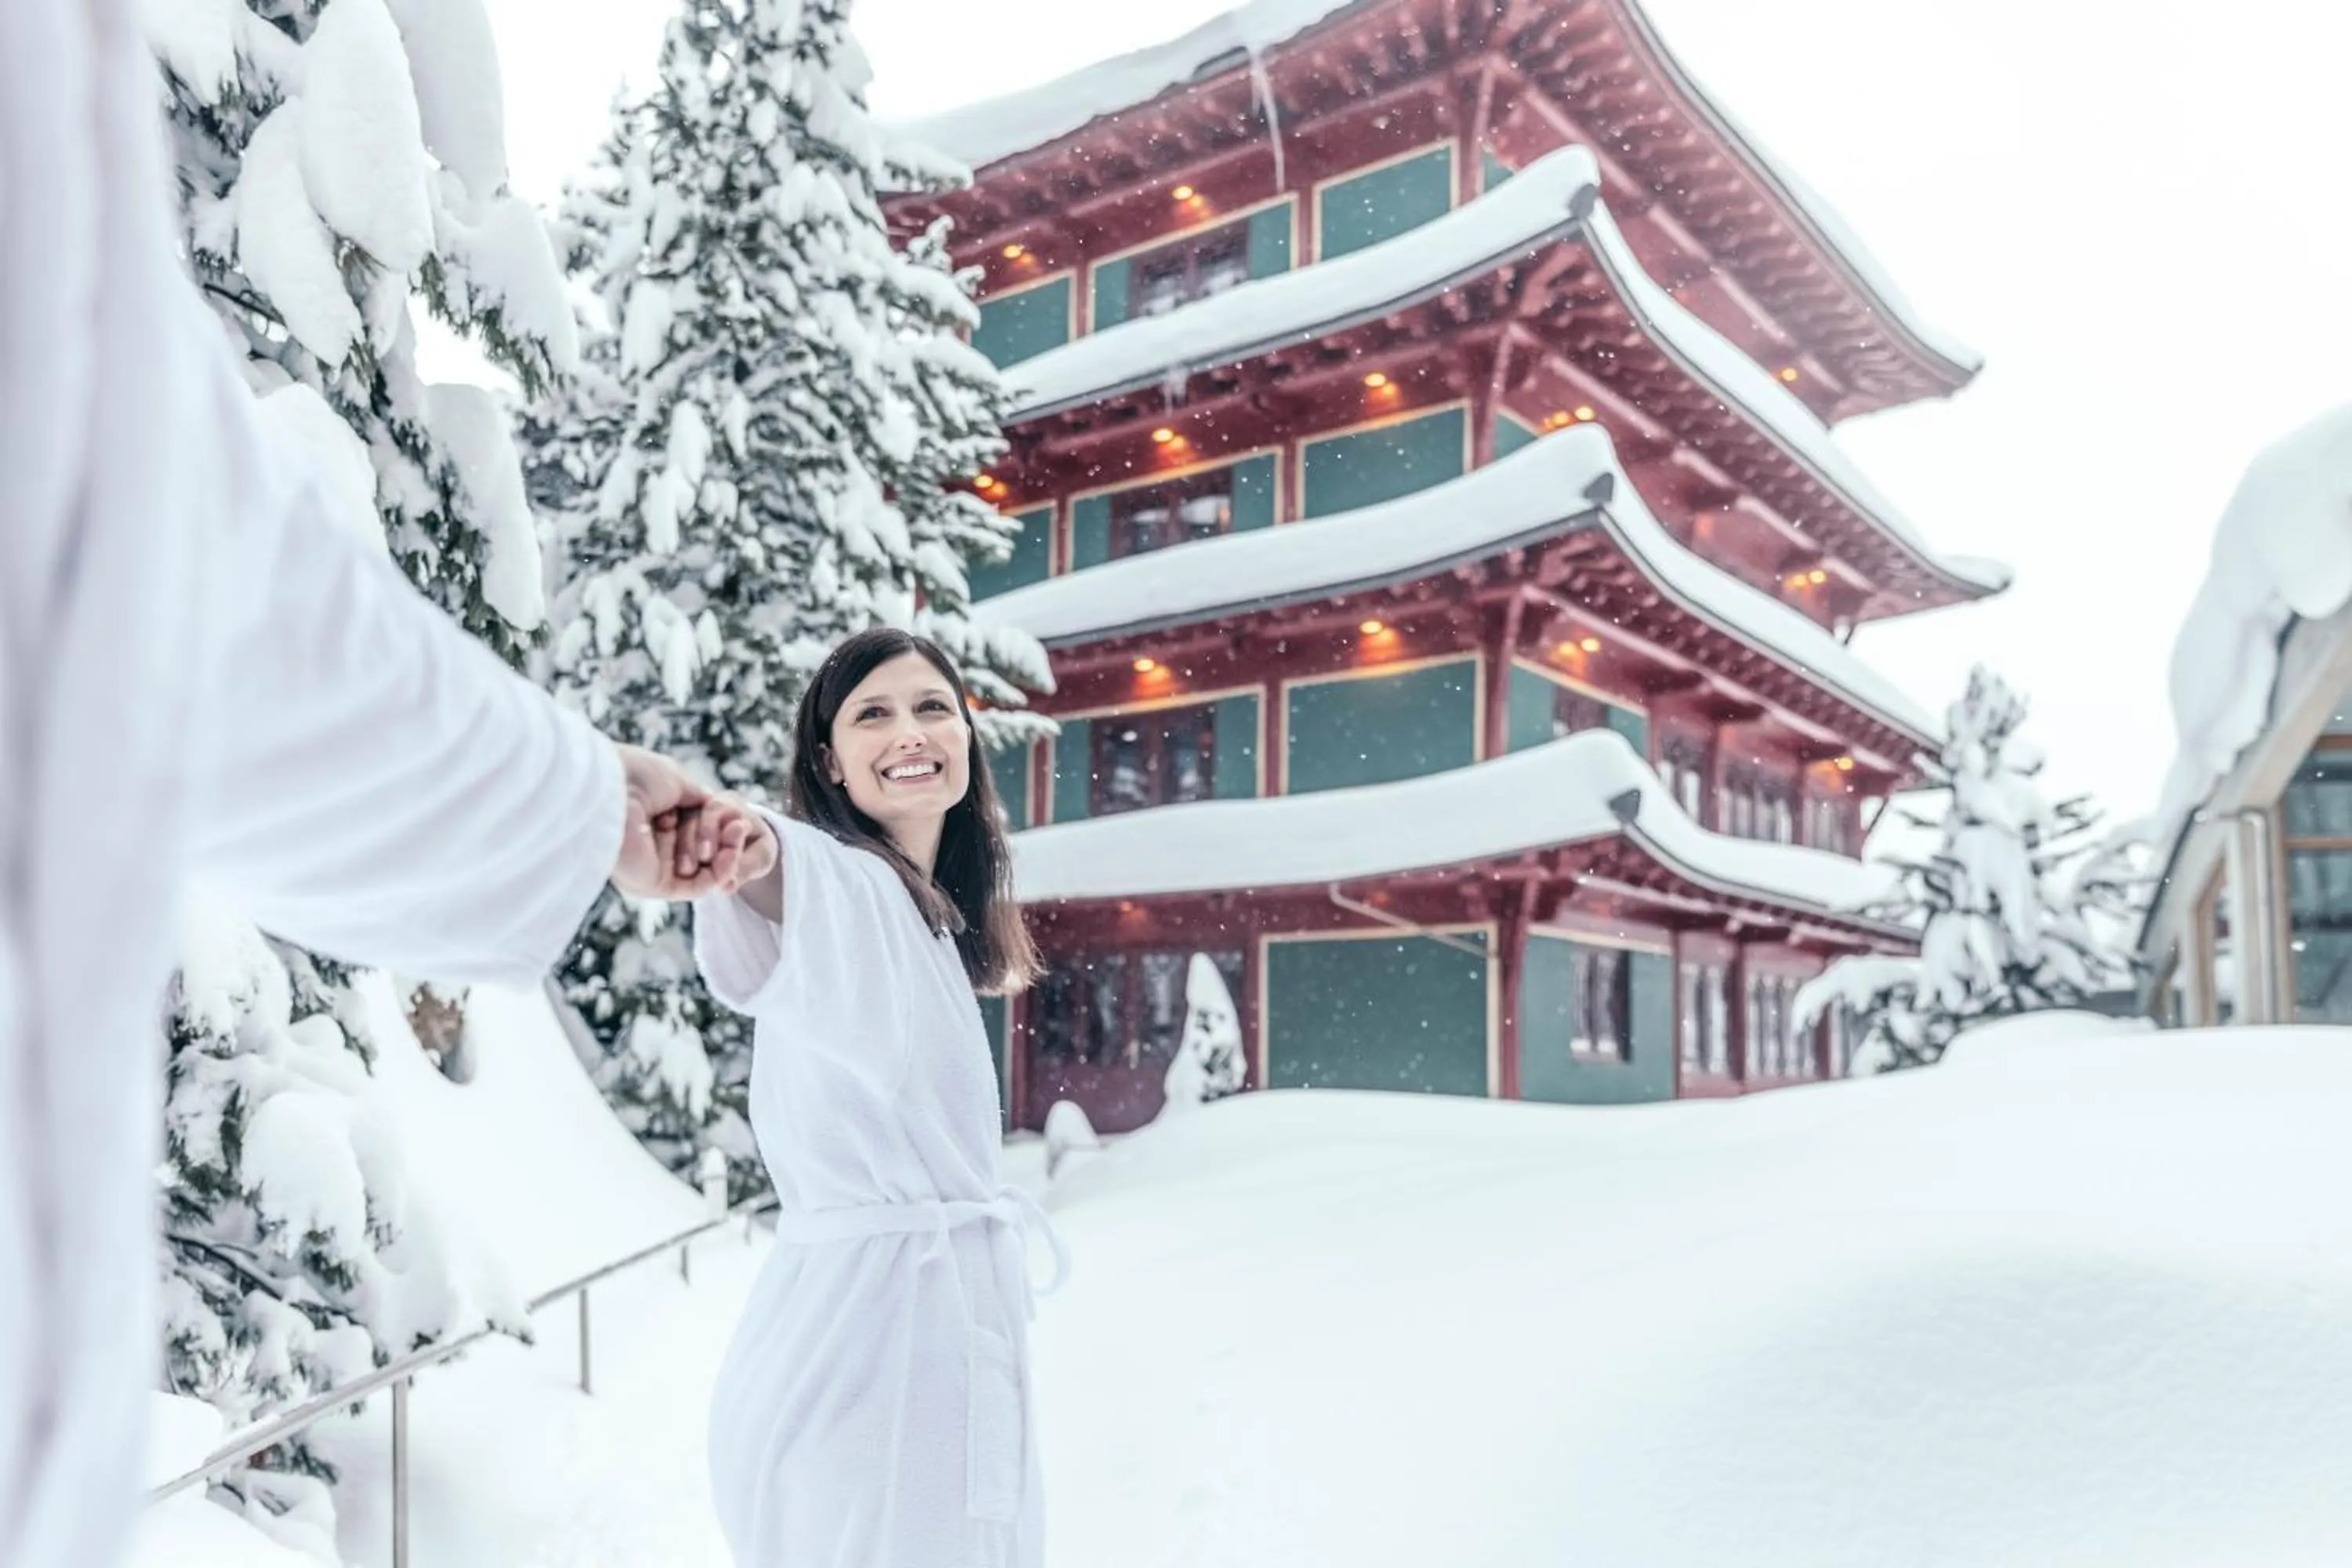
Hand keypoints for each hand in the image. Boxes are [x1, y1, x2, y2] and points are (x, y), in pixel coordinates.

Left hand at [610, 746, 769, 899]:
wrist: (611, 788)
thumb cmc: (636, 776)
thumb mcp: (677, 782)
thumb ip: (699, 799)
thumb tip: (717, 807)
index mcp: (650, 817)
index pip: (696, 828)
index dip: (718, 825)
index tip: (734, 816)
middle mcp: (650, 844)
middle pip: (703, 849)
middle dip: (725, 839)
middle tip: (739, 827)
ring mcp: (652, 866)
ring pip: (704, 868)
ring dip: (727, 855)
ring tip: (737, 835)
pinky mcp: (653, 885)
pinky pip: (697, 886)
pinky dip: (719, 873)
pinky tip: (731, 855)